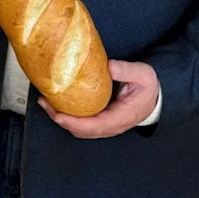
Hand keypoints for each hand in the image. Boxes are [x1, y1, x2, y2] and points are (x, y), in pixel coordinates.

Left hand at [38, 60, 159, 138]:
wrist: (154, 98)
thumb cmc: (148, 87)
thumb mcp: (143, 75)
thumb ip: (127, 70)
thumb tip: (109, 67)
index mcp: (120, 117)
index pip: (93, 126)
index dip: (73, 122)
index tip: (58, 114)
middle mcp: (111, 126)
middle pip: (81, 130)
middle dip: (60, 119)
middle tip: (44, 103)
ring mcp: (106, 126)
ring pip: (80, 129)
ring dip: (62, 119)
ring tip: (46, 103)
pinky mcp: (101, 121)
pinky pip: (82, 124)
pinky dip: (68, 117)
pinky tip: (59, 104)